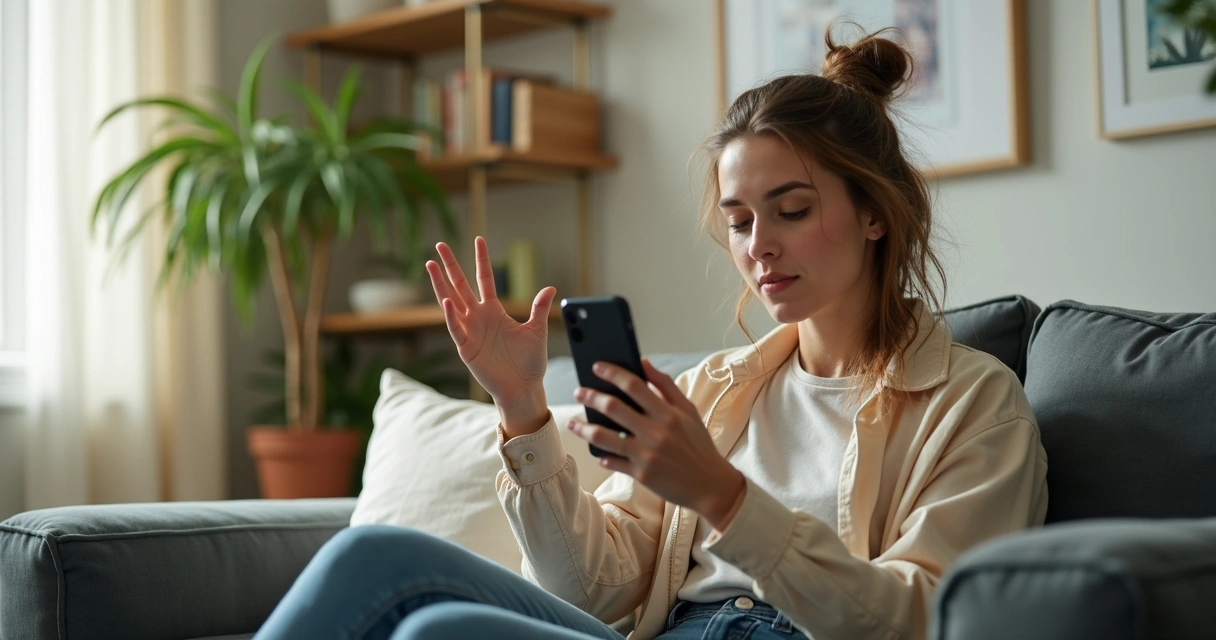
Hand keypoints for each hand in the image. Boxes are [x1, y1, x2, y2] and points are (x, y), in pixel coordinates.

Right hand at [427, 237, 556, 434]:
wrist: (524, 387)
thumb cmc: (530, 362)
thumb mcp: (537, 330)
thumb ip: (539, 309)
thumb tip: (550, 288)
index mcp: (494, 311)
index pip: (485, 279)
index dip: (482, 260)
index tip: (478, 239)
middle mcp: (479, 317)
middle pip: (461, 285)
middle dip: (451, 266)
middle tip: (439, 245)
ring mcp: (470, 331)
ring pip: (451, 302)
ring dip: (441, 285)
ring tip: (430, 265)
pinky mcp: (466, 347)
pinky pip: (457, 328)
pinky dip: (451, 315)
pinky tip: (447, 300)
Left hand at [566, 359, 745, 529]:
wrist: (709, 484)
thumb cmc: (698, 444)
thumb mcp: (689, 411)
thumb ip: (666, 385)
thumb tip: (644, 362)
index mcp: (668, 413)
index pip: (635, 386)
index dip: (613, 373)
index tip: (596, 366)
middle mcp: (656, 432)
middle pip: (614, 408)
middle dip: (591, 397)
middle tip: (579, 392)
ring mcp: (646, 454)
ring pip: (605, 437)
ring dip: (584, 428)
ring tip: (573, 423)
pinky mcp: (641, 474)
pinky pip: (613, 462)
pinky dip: (602, 456)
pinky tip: (597, 451)